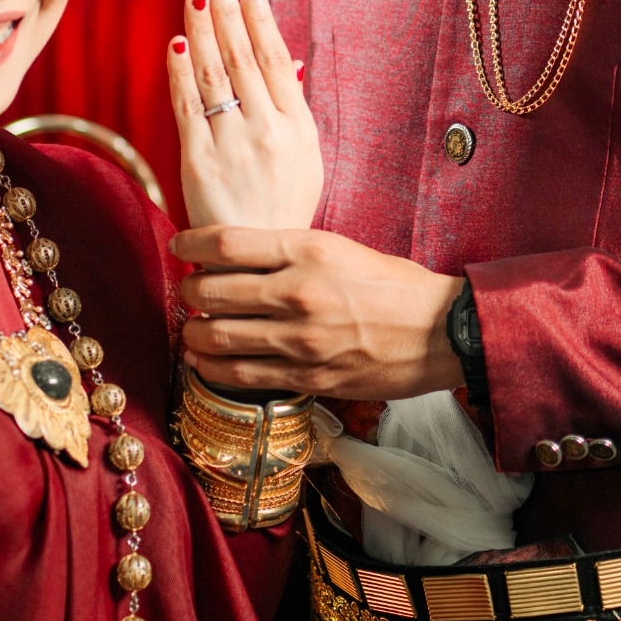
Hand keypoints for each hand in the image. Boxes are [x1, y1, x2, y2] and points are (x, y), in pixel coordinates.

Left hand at [168, 0, 322, 230]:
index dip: (261, 20)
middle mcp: (268, 132)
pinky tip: (176, 44)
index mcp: (299, 128)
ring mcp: (232, 147)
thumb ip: (293, 108)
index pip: (277, 60)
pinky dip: (180, 73)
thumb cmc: (282, 208)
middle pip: (244, 60)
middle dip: (228, 15)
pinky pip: (187, 109)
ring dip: (202, 32)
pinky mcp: (198, 163)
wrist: (257, 265)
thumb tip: (291, 62)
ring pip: (214, 76)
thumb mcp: (306, 159)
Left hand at [170, 223, 463, 404]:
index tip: (179, 246)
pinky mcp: (307, 378)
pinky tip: (206, 363)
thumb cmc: (393, 286)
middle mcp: (299, 293)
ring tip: (192, 330)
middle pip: (212, 291)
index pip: (226, 243)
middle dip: (189, 292)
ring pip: (218, 338)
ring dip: (193, 335)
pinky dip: (213, 370)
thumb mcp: (340, 248)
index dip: (190, 244)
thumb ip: (288, 253)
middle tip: (188, 292)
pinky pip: (242, 377)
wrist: (441, 332)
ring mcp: (301, 341)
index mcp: (309, 251)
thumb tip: (234, 258)